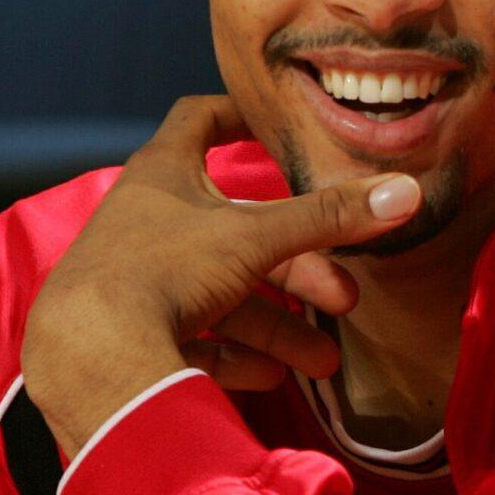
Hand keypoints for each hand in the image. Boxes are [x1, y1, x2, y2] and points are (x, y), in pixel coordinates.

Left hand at [19, 96, 420, 455]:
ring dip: (275, 328)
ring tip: (320, 363)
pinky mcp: (128, 335)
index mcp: (162, 176)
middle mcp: (146, 222)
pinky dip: (234, 355)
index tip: (274, 127)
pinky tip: (269, 377)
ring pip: (220, 297)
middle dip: (295, 269)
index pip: (198, 121)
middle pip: (235, 234)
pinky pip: (192, 340)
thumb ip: (329, 218)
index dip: (237, 116)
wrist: (87, 356)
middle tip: (343, 299)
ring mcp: (134, 281)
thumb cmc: (161, 271)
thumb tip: (407, 191)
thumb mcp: (255, 238)